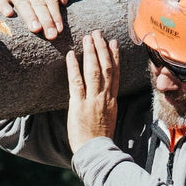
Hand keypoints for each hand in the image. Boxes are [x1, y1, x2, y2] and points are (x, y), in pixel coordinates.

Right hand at [0, 0, 74, 38]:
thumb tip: (64, 0)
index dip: (55, 15)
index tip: (59, 30)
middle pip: (38, 3)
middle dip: (45, 20)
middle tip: (51, 35)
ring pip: (22, 3)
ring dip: (29, 16)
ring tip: (36, 29)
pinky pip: (1, 0)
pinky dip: (4, 7)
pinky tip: (9, 15)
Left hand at [66, 32, 119, 151]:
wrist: (96, 152)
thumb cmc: (100, 140)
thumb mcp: (109, 120)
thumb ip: (107, 107)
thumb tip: (105, 99)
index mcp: (112, 101)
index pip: (116, 74)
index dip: (115, 57)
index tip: (113, 43)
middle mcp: (105, 97)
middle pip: (106, 68)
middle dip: (102, 49)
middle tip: (97, 33)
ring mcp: (93, 100)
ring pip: (94, 71)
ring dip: (90, 53)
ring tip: (87, 38)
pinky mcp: (79, 105)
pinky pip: (76, 83)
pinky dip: (73, 68)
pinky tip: (70, 56)